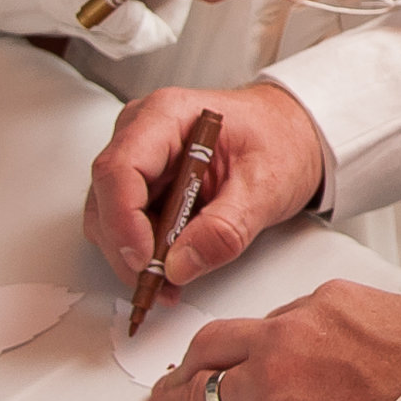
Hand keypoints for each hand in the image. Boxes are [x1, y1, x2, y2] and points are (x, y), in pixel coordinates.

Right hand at [83, 80, 327, 283]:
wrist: (293, 136)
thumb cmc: (281, 141)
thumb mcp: (266, 185)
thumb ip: (226, 227)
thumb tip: (181, 265)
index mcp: (168, 116)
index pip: (120, 169)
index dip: (123, 220)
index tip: (146, 259)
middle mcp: (143, 133)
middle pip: (107, 197)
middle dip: (127, 248)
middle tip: (160, 284)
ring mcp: (141, 160)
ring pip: (108, 217)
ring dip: (133, 257)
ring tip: (170, 283)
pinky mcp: (145, 185)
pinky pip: (127, 225)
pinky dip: (143, 255)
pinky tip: (170, 271)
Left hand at [123, 281, 400, 400]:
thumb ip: (375, 333)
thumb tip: (381, 354)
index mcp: (325, 305)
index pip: (271, 322)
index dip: (251, 346)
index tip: (242, 359)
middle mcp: (289, 336)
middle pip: (217, 347)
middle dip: (190, 365)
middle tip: (173, 382)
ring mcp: (274, 388)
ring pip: (199, 396)